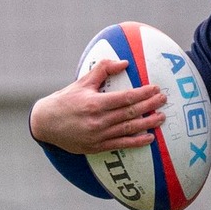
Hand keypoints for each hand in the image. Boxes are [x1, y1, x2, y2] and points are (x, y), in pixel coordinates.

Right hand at [28, 59, 165, 154]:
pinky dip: (137, 141)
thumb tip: (124, 62)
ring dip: (148, 123)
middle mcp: (98, 121)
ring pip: (129, 129)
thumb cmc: (65, 100)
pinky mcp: (97, 147)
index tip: (155, 88)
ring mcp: (99, 136)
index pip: (125, 98)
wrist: (46, 124)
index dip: (142, 94)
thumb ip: (103, 70)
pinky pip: (121, 144)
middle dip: (150, 106)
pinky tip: (149, 137)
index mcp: (95, 103)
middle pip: (130, 112)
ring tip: (161, 117)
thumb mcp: (82, 82)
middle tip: (163, 100)